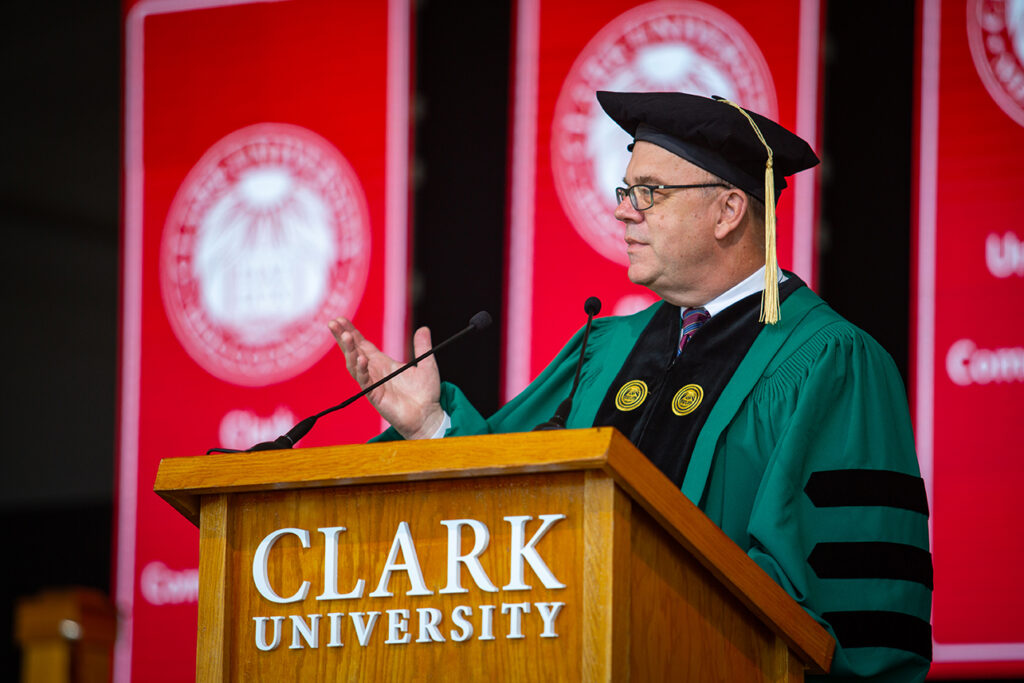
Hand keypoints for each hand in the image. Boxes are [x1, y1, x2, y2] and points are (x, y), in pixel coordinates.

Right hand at [327, 317, 443, 439]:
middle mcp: (374, 372)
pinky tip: (361, 358)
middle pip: (353, 352)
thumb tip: (424, 328)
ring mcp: (372, 383)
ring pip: (354, 365)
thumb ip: (422, 346)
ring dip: (349, 351)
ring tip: (346, 336)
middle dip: (343, 338)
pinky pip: (364, 381)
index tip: (340, 320)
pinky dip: (361, 369)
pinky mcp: (375, 395)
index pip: (362, 344)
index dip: (351, 332)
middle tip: (333, 323)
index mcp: (383, 363)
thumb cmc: (425, 393)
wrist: (428, 415)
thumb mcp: (426, 364)